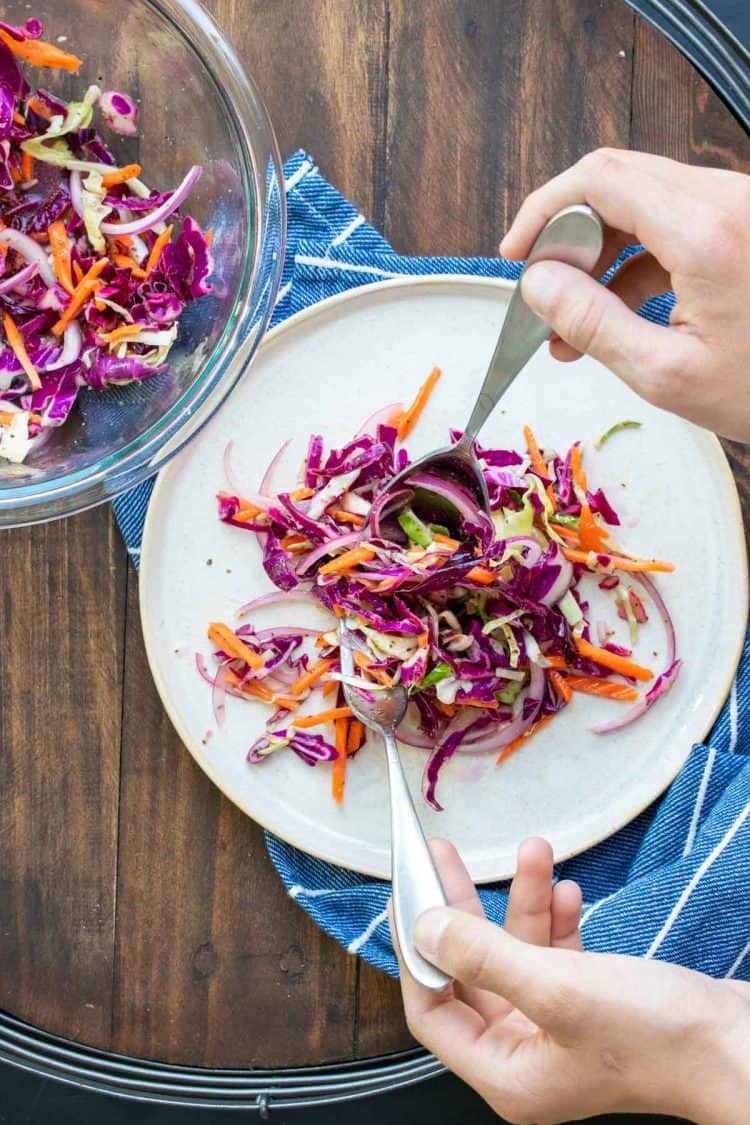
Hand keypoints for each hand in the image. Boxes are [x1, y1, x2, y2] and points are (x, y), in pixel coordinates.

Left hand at [393, 837, 749, 1124]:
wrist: (740, 1047)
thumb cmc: (655, 1034)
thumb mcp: (556, 987)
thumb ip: (483, 956)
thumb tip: (423, 929)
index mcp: (505, 1072)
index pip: (432, 1009)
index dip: (417, 950)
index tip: (411, 894)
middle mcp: (525, 1056)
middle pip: (471, 972)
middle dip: (464, 910)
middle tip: (447, 856)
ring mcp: (558, 1031)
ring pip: (517, 955)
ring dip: (522, 902)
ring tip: (532, 849)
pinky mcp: (590, 1008)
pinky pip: (555, 957)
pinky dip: (556, 921)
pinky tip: (566, 888)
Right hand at [501, 149, 749, 442]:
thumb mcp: (665, 372)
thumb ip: (591, 322)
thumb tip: (538, 285)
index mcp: (704, 231)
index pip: (599, 180)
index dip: (544, 210)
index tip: (518, 253)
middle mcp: (728, 201)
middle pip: (619, 182)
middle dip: (568, 234)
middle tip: (542, 288)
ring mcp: (741, 209)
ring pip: (645, 203)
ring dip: (601, 254)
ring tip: (572, 320)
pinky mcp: (746, 226)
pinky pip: (676, 224)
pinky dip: (636, 262)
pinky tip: (614, 315)